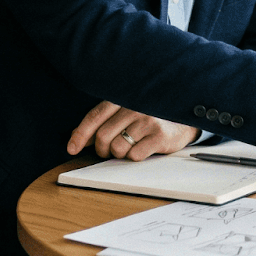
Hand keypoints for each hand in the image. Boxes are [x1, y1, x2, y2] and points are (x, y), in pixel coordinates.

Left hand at [67, 101, 199, 159]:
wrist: (183, 119)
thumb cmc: (149, 117)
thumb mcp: (125, 114)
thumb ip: (102, 123)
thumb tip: (76, 138)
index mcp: (122, 99)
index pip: (94, 117)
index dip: (80, 134)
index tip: (71, 148)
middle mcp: (134, 107)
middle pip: (103, 137)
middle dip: (101, 149)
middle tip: (108, 151)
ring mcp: (147, 120)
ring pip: (117, 148)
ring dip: (119, 154)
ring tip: (129, 147)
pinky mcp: (159, 135)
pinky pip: (134, 155)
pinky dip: (134, 157)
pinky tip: (143, 148)